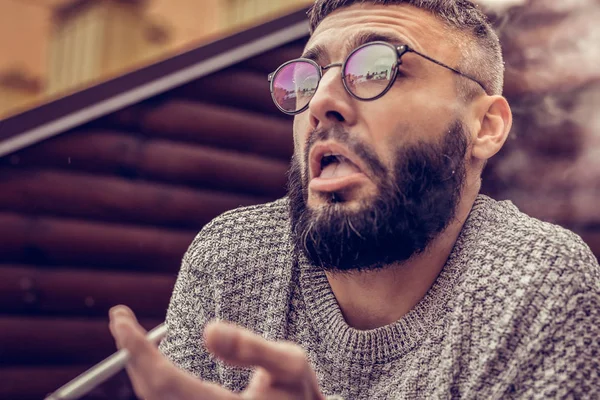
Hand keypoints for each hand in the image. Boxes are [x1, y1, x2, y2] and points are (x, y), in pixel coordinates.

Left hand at [109, 306, 325, 399]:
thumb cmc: (298, 395)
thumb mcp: (290, 366)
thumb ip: (252, 348)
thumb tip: (208, 330)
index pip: (166, 382)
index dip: (139, 351)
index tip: (120, 321)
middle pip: (152, 392)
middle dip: (131, 354)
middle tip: (119, 318)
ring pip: (154, 399)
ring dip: (137, 365)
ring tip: (127, 332)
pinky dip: (150, 377)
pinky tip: (147, 358)